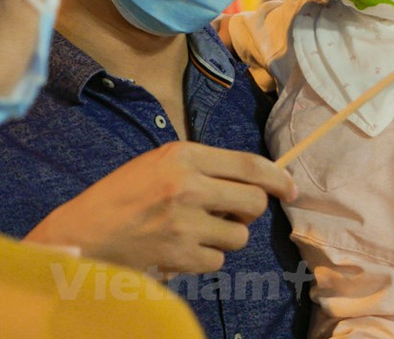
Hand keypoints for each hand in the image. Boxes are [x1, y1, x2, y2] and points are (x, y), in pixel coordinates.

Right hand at [24, 141, 296, 273]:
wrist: (81, 233)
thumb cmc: (122, 195)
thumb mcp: (159, 162)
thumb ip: (204, 165)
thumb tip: (257, 176)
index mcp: (183, 155)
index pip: (250, 164)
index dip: (279, 178)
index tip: (291, 188)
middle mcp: (187, 185)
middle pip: (254, 201)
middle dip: (250, 210)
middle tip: (231, 212)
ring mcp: (184, 222)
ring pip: (240, 234)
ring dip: (226, 235)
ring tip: (197, 230)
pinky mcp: (179, 255)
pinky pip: (219, 259)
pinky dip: (206, 257)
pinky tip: (182, 248)